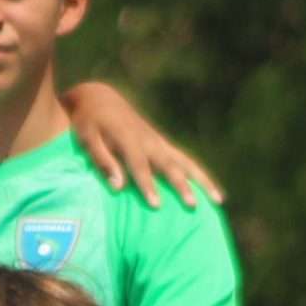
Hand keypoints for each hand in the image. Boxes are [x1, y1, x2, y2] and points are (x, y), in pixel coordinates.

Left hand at [65, 82, 223, 206]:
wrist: (101, 98)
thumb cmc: (88, 122)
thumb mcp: (87, 139)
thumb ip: (102, 161)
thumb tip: (117, 187)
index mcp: (129, 139)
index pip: (140, 166)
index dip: (148, 185)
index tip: (156, 205)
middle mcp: (149, 141)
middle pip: (170, 166)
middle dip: (181, 187)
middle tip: (192, 206)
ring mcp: (159, 142)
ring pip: (186, 162)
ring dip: (202, 181)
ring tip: (218, 200)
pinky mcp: (162, 144)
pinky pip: (185, 160)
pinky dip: (198, 175)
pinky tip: (209, 190)